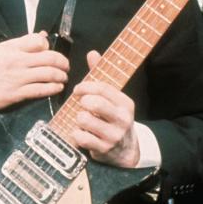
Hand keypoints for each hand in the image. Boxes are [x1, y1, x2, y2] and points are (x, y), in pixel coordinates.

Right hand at [0, 32, 68, 112]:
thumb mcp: (1, 49)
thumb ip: (22, 43)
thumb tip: (43, 37)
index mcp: (12, 48)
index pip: (39, 41)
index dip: (49, 47)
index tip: (50, 52)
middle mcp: (17, 61)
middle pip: (50, 58)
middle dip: (63, 62)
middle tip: (66, 66)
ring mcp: (18, 78)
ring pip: (49, 74)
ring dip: (61, 76)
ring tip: (63, 77)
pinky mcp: (17, 94)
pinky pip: (41, 90)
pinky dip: (53, 88)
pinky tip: (57, 87)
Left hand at [70, 50, 139, 166]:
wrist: (126, 150)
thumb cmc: (113, 119)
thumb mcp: (112, 99)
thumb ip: (101, 76)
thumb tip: (92, 53)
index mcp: (125, 103)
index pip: (103, 88)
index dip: (86, 86)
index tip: (78, 89)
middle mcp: (122, 119)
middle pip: (94, 103)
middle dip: (82, 102)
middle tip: (81, 105)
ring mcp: (113, 135)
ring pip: (85, 119)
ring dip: (78, 118)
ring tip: (82, 120)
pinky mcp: (103, 149)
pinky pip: (81, 137)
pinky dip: (76, 134)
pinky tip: (81, 133)